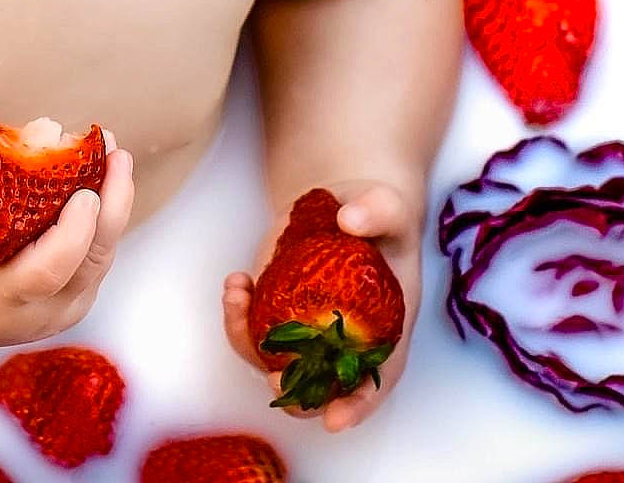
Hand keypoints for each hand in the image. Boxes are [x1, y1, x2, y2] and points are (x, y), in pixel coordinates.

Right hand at [0, 126, 135, 356]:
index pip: (45, 274)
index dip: (72, 235)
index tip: (84, 192)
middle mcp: (32, 316)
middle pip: (89, 266)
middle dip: (112, 207)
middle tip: (116, 154)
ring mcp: (57, 314)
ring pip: (101, 260)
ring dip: (115, 205)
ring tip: (115, 154)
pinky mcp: (70, 302)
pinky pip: (96, 258)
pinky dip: (104, 218)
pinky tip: (103, 176)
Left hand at [221, 180, 422, 432]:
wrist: (341, 205)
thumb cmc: (375, 215)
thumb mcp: (387, 206)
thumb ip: (377, 211)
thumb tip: (350, 220)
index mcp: (383, 330)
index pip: (375, 380)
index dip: (358, 405)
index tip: (335, 419)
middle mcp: (343, 340)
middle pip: (319, 385)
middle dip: (294, 392)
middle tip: (273, 377)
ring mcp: (305, 327)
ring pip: (275, 359)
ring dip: (249, 343)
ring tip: (237, 296)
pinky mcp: (276, 309)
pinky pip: (253, 327)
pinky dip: (238, 315)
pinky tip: (236, 282)